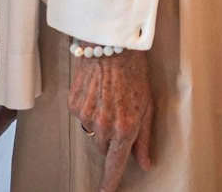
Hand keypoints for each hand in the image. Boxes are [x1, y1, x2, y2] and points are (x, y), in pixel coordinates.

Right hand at [68, 48, 152, 189]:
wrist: (110, 44)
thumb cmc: (135, 71)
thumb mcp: (148, 105)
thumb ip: (145, 138)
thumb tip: (145, 163)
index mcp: (125, 128)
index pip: (115, 164)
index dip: (110, 181)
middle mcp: (103, 125)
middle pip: (104, 147)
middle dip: (112, 138)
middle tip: (120, 114)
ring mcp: (85, 115)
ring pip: (92, 133)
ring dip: (100, 124)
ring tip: (109, 98)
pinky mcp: (74, 104)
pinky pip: (81, 117)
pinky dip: (89, 109)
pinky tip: (98, 91)